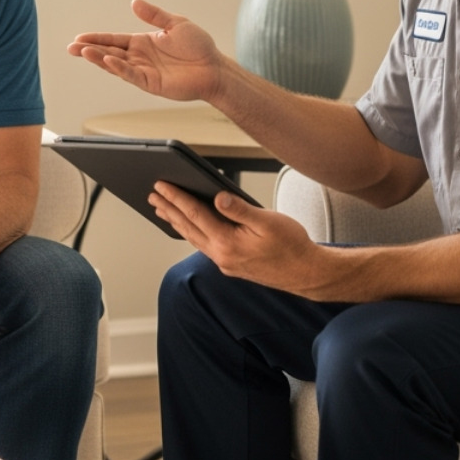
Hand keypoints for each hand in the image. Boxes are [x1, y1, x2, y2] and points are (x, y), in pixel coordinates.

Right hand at [67, 0, 224, 101]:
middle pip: (109, 52)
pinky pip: (132, 75)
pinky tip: (108, 60)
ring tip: (84, 52)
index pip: (114, 40)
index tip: (79, 38)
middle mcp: (139, 57)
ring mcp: (144, 71)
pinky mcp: (151, 83)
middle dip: (90, 50)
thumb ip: (154, 15)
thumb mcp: (175, 23)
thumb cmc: (198, 47)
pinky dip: (119, 68)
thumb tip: (134, 2)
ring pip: (116, 64)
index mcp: (142, 42)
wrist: (213, 67)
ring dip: (100, 58)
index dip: (97, 39)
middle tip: (72, 47)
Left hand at [149, 181, 323, 296]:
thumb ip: (239, 209)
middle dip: (169, 209)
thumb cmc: (292, 246)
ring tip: (163, 209)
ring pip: (194, 238)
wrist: (307, 273)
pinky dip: (192, 233)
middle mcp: (222, 256)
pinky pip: (204, 246)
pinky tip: (190, 227)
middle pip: (188, 227)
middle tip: (153, 195)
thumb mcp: (268, 221)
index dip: (177, 197)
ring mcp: (225, 263)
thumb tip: (217, 197)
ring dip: (177, 222)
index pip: (195, 215)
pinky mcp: (231, 265)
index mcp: (228, 243)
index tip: (162, 185)